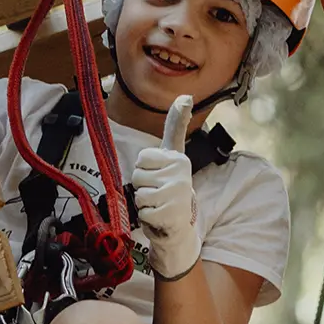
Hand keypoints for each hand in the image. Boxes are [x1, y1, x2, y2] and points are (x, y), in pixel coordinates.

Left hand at [132, 95, 199, 278]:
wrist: (180, 228)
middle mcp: (180, 172)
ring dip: (144, 203)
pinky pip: (142, 210)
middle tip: (158, 195)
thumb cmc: (171, 190)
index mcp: (178, 158)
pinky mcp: (169, 212)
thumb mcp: (173, 157)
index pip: (143, 158)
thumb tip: (185, 95)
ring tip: (158, 206)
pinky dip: (146, 218)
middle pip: (137, 175)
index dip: (145, 169)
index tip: (160, 176)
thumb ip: (176, 126)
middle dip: (142, 187)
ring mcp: (176, 193)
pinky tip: (159, 218)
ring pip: (138, 193)